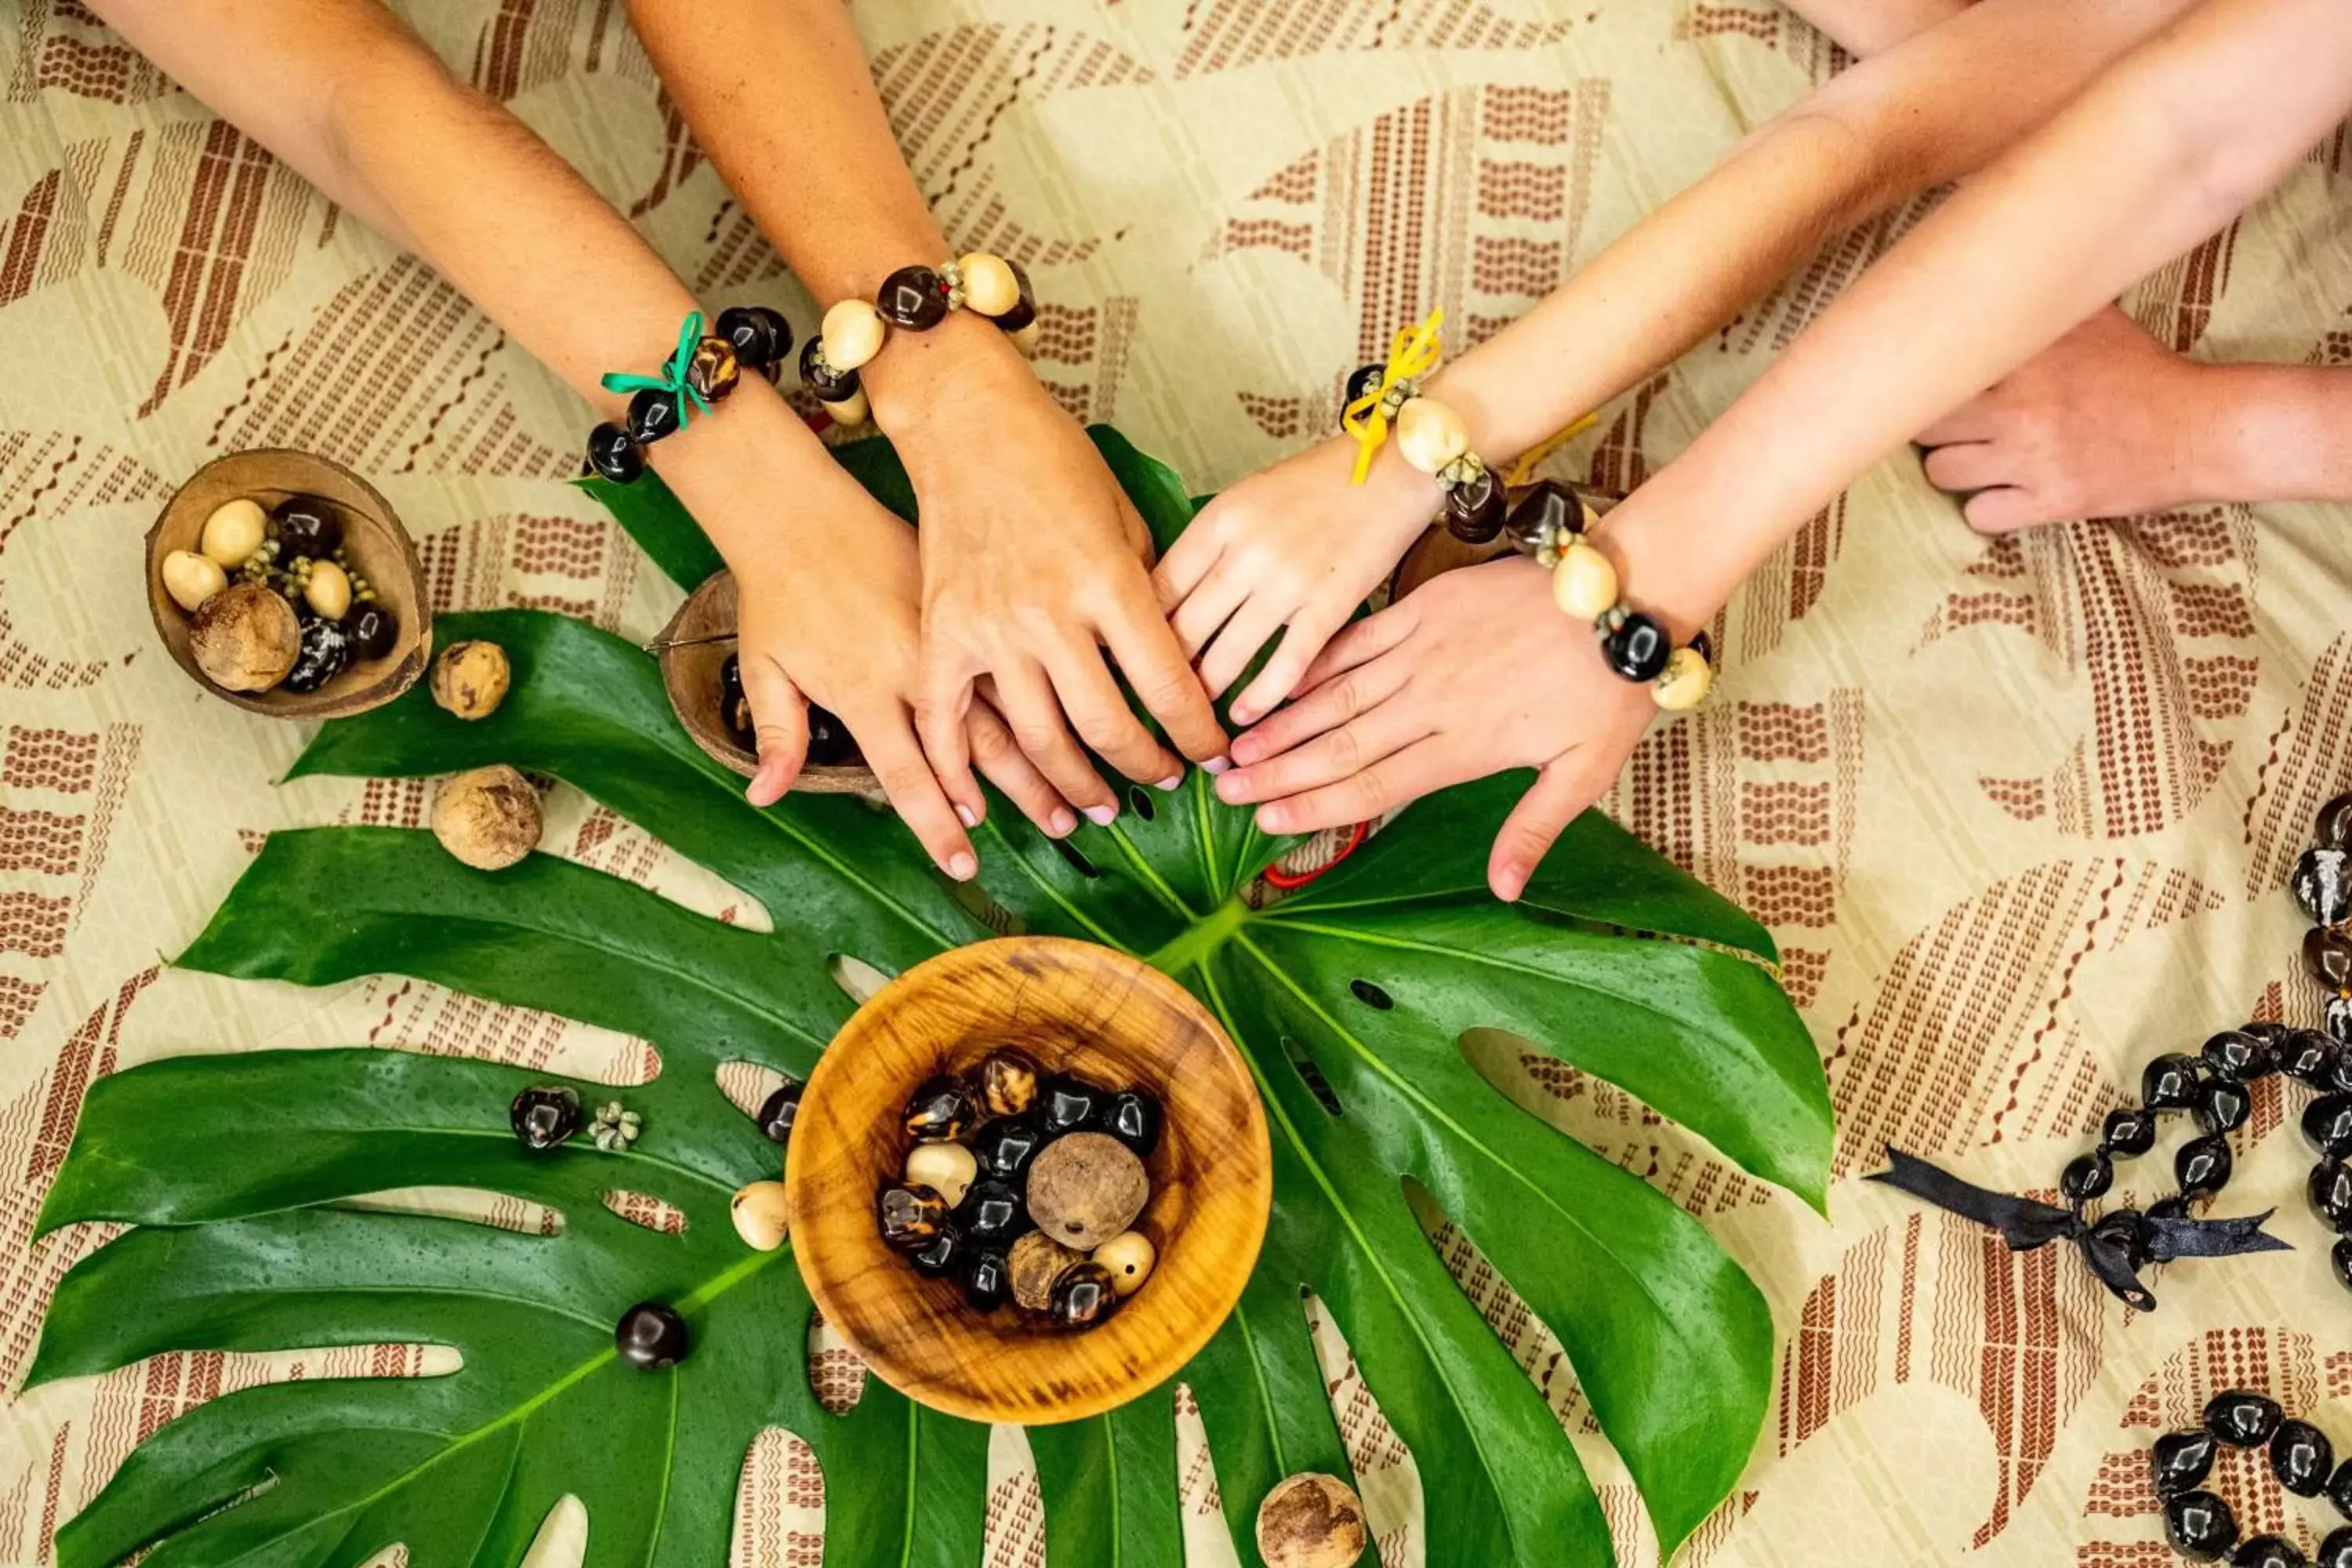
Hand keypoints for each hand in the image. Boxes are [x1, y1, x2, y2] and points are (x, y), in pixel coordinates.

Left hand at [720, 464, 1074, 876]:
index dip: (938, 827)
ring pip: (1014, 698)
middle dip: (1028, 793)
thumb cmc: (779, 590)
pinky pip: (1018, 646)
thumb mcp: (766, 667)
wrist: (800, 507)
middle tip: (1068, 829)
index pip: (911, 779)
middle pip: (982, 748)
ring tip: (1096, 776)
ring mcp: (948, 632)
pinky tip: (1091, 698)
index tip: (967, 866)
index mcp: (867, 694)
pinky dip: (1053, 678)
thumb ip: (779, 736)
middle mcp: (917, 670)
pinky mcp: (964, 599)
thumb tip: (766, 798)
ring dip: (1056, 745)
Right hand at [886, 327, 1227, 822]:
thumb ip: (1147, 591)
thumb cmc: (1055, 459)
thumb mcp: (1125, 516)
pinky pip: (950, 720)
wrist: (967, 423)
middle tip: (1162, 781)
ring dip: (1071, 785)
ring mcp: (990, 628)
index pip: (1167, 685)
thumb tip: (1169, 658)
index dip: (1197, 733)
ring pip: (1037, 738)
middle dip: (1143, 767)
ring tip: (1094, 807)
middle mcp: (1049, 613)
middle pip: (1106, 726)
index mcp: (1109, 582)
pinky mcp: (942, 632)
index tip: (1211, 754)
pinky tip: (982, 808)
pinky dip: (963, 772)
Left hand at [1152, 434, 1438, 725]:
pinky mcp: (1329, 606)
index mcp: (1218, 521)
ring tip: (1192, 721)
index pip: (1157, 589)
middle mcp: (1245, 552)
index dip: (1133, 632)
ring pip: (1227, 655)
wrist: (1392, 468)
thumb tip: (1170, 600)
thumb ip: (1210, 546)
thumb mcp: (1247, 498)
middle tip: (1150, 704)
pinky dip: (1262, 697)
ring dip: (1205, 694)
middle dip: (1161, 674)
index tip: (1126, 661)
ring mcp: (1287, 582)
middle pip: (1183, 628)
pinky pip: (1286, 663)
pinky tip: (1244, 718)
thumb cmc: (1318, 483)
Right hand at [1212, 555, 1657, 900]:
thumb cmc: (1607, 689)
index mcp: (1465, 747)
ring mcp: (1424, 651)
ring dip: (1284, 722)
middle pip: (1342, 746)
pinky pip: (1356, 639)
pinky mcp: (1424, 608)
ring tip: (1236, 743)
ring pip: (1337, 694)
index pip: (1374, 787)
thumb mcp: (1585, 771)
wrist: (1621, 593)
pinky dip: (1314, 660)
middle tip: (1226, 788)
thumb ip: (1533, 829)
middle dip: (1279, 771)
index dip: (1316, 805)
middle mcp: (1433, 703)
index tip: (1268, 821)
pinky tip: (1278, 676)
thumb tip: (1505, 891)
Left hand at [1915, 306, 2209, 530]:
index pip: (1938, 368)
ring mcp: (2033, 458)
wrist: (2199, 428)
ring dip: (1955, 469)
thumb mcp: (2095, 322)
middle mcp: (2021, 407)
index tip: (1929, 385)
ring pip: (1942, 473)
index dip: (1928, 380)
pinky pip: (1979, 515)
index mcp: (2027, 357)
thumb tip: (1998, 278)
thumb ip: (2041, 308)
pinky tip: (2006, 494)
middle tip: (1955, 427)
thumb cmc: (2144, 370)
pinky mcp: (2051, 502)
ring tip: (1979, 461)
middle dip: (1934, 427)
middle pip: (1925, 425)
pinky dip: (1987, 509)